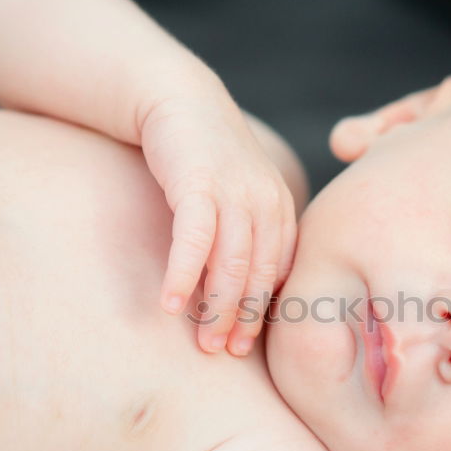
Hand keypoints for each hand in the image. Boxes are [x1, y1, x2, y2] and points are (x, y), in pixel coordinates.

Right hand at [139, 92, 297, 355]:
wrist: (179, 98)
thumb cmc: (206, 160)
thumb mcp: (239, 198)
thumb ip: (248, 239)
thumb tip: (243, 296)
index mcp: (281, 209)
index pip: (279, 272)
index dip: (263, 312)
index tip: (245, 346)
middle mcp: (266, 202)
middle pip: (259, 274)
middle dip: (242, 319)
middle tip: (223, 353)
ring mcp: (235, 191)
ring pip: (231, 263)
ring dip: (216, 307)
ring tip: (201, 341)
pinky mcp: (199, 182)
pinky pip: (194, 239)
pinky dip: (184, 275)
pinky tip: (169, 304)